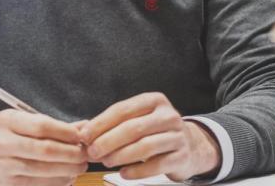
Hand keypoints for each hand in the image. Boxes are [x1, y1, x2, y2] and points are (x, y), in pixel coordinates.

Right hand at [0, 109, 87, 185]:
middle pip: (45, 149)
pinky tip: (67, 177)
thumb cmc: (7, 138)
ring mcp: (2, 165)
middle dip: (71, 153)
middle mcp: (1, 143)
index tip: (81, 136)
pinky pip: (38, 184)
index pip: (42, 126)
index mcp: (7, 121)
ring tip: (79, 166)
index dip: (66, 132)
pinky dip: (57, 181)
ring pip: (43, 170)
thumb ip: (52, 125)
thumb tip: (85, 127)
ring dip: (68, 169)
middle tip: (85, 154)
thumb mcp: (22, 123)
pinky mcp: (7, 184)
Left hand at [78, 92, 219, 181]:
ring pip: (144, 146)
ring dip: (120, 156)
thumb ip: (114, 124)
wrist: (191, 146)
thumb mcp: (139, 119)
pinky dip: (137, 171)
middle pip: (132, 128)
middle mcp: (168, 115)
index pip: (122, 110)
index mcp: (154, 100)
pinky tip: (123, 173)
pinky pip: (156, 165)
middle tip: (92, 152)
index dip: (100, 123)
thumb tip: (83, 134)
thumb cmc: (154, 131)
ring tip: (105, 162)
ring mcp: (178, 136)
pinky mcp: (182, 156)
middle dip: (108, 141)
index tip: (84, 136)